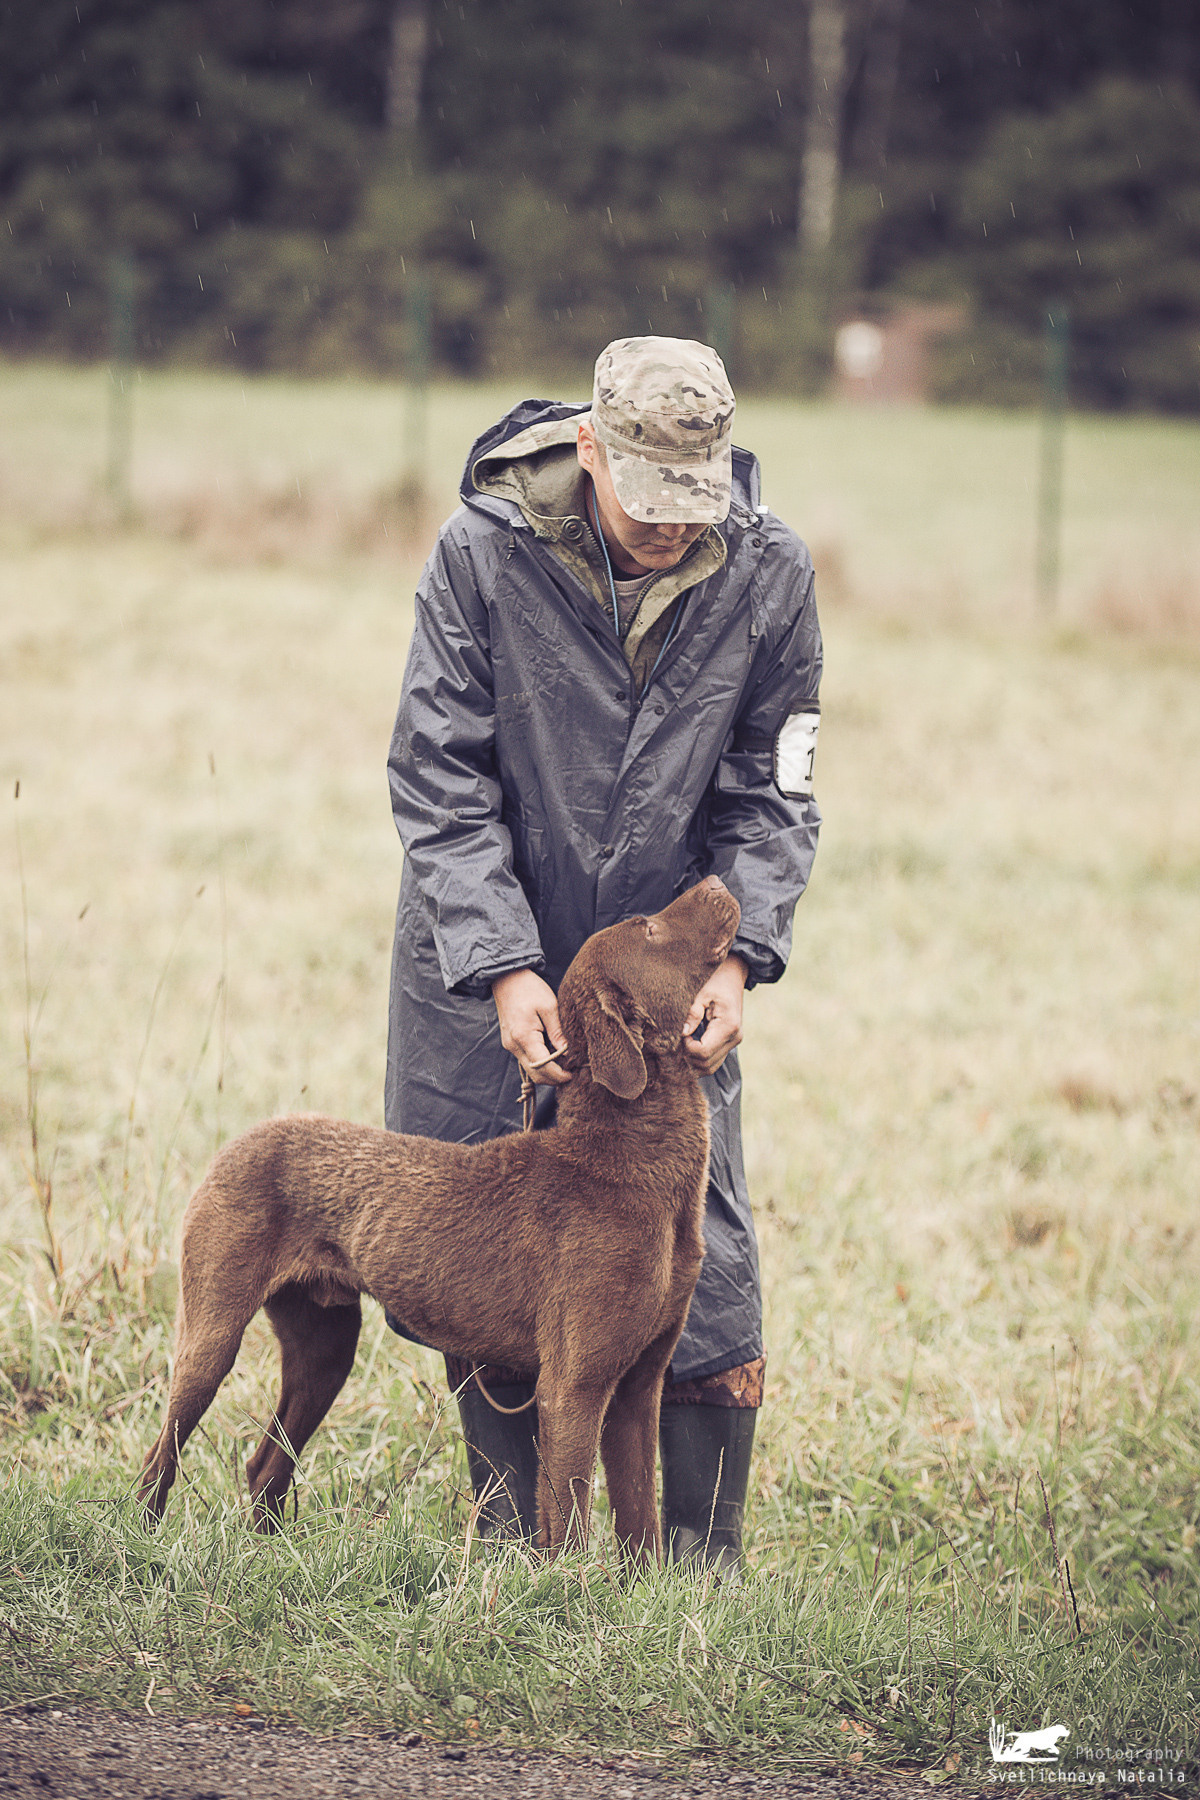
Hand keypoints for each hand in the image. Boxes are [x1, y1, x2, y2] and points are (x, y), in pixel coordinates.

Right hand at [491, 968, 571, 1084]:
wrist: (506, 978)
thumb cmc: (529, 988)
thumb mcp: (549, 1006)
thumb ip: (558, 1031)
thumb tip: (568, 1052)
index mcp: (523, 1036)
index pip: (543, 1066)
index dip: (559, 1075)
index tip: (573, 1074)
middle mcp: (513, 1045)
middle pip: (535, 1074)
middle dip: (554, 1078)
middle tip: (572, 1073)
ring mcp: (510, 1045)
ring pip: (530, 1069)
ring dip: (547, 1072)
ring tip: (565, 1065)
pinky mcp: (511, 1042)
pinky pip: (526, 1060)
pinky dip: (540, 1063)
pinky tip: (553, 1057)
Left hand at [683, 954, 747, 1074]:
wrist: (732, 976)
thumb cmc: (715, 981)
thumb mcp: (700, 993)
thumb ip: (692, 1014)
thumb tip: (682, 1033)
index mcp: (728, 1026)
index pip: (703, 1052)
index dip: (686, 1047)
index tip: (678, 1033)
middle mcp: (734, 1038)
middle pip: (706, 1064)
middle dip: (687, 1056)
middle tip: (677, 1039)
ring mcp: (734, 1042)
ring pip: (710, 1067)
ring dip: (693, 1060)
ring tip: (683, 1042)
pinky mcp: (730, 1043)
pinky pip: (713, 1061)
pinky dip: (699, 1059)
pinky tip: (689, 1044)